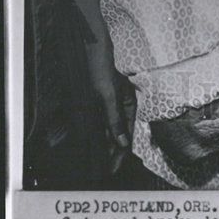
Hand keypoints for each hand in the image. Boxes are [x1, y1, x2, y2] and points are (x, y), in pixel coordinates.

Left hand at [84, 40, 135, 174]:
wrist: (89, 48)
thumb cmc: (100, 66)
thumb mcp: (108, 94)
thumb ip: (114, 119)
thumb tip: (122, 142)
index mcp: (129, 102)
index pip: (127, 134)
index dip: (121, 153)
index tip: (113, 169)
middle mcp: (122, 104)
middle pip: (119, 133)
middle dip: (114, 152)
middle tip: (106, 170)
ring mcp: (111, 102)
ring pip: (110, 129)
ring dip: (106, 144)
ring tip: (101, 162)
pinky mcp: (100, 101)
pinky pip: (102, 122)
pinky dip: (100, 134)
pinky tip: (95, 142)